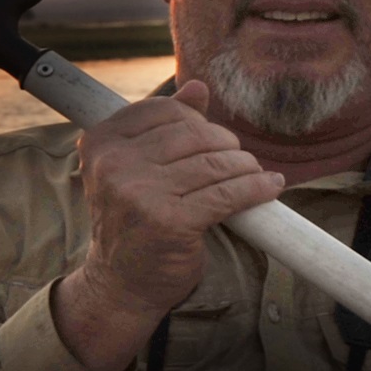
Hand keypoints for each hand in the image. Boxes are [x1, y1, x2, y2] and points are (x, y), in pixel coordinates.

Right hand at [51, 82, 279, 370]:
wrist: (120, 283)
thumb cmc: (132, 222)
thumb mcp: (134, 169)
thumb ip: (162, 127)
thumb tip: (198, 87)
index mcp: (100, 144)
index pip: (162, 111)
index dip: (195, 121)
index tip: (209, 141)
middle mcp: (114, 165)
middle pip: (193, 134)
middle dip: (226, 144)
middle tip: (237, 161)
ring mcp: (140, 193)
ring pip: (215, 163)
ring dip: (245, 167)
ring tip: (256, 174)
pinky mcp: (170, 221)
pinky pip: (228, 194)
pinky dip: (257, 188)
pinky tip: (269, 187)